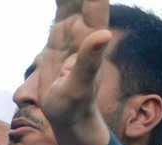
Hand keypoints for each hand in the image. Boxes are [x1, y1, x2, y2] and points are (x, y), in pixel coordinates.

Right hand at [36, 0, 112, 144]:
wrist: (70, 116)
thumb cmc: (76, 106)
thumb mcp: (80, 86)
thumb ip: (90, 61)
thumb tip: (103, 35)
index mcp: (91, 36)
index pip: (94, 2)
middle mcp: (83, 29)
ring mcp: (70, 33)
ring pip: (68, 0)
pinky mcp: (58, 39)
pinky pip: (59, 10)